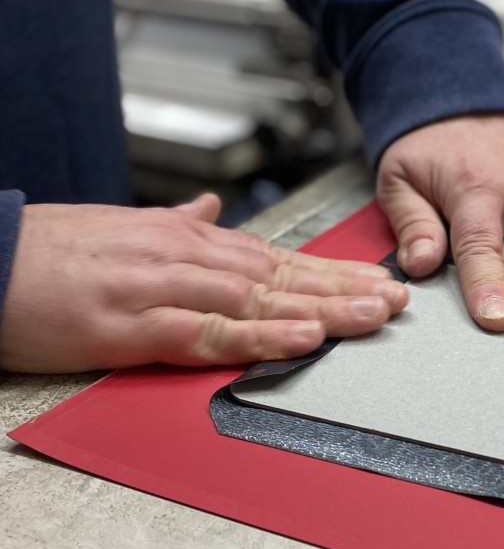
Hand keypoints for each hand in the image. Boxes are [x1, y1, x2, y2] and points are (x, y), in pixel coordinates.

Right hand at [0, 194, 406, 372]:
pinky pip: (212, 332)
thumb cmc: (59, 251)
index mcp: (193, 244)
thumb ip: (183, 222)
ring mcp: (168, 290)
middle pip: (285, 278)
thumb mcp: (131, 227)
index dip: (335, 273)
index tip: (378, 281)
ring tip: (373, 317)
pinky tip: (302, 338)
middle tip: (398, 301)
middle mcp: (191, 260)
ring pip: (261, 300)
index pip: (281, 259)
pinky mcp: (138, 326)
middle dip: (346, 290)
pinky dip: (261, 335)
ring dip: (322, 309)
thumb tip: (217, 210)